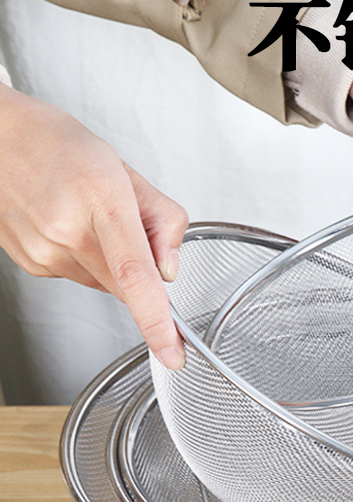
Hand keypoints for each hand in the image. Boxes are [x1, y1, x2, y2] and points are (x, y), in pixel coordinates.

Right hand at [0, 83, 186, 368]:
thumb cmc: (64, 148)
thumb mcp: (129, 173)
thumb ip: (164, 222)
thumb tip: (169, 271)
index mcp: (101, 201)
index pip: (135, 276)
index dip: (157, 322)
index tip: (172, 353)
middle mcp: (66, 230)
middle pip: (126, 286)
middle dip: (141, 273)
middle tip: (126, 228)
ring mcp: (42, 251)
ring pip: (104, 284)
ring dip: (111, 263)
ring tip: (89, 218)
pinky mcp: (30, 263)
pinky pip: (79, 277)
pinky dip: (86, 260)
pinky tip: (70, 228)